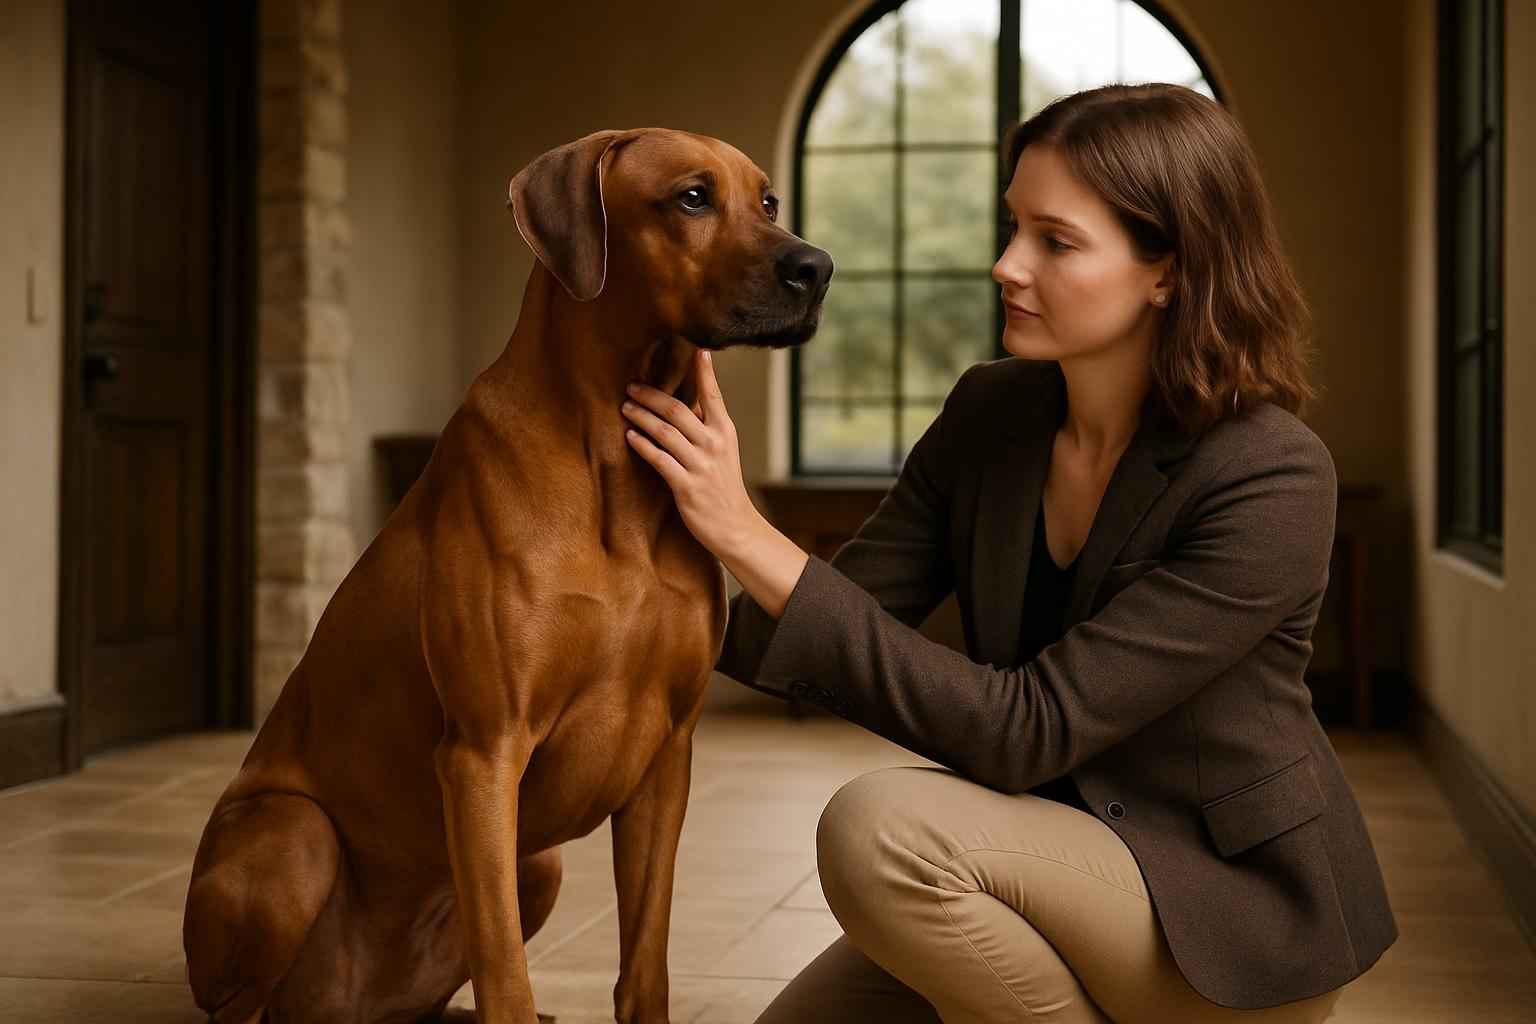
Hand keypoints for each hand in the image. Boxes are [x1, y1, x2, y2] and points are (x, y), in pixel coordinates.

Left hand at [621, 348, 761, 559]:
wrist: (734, 525)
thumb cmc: (723, 484)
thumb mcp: (724, 449)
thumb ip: (707, 424)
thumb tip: (687, 398)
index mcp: (725, 431)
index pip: (712, 394)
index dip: (703, 371)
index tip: (696, 348)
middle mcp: (713, 444)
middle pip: (677, 409)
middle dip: (650, 395)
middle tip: (631, 386)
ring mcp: (700, 465)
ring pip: (664, 432)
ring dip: (641, 417)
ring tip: (625, 407)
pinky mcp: (686, 486)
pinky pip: (659, 460)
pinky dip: (642, 445)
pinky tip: (629, 436)